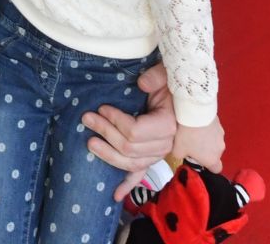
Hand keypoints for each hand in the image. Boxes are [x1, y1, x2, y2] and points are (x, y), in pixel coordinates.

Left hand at [85, 63, 177, 200]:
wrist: (183, 96)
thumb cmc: (172, 83)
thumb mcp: (166, 74)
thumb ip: (156, 76)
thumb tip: (141, 84)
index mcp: (168, 125)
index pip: (135, 131)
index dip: (115, 121)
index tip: (102, 108)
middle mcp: (166, 144)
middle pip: (129, 148)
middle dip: (105, 132)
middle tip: (87, 118)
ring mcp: (159, 154)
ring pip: (130, 164)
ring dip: (107, 155)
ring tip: (90, 142)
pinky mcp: (153, 157)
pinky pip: (140, 174)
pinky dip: (127, 185)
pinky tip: (115, 195)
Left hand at [169, 118, 224, 173]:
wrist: (194, 112)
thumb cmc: (186, 135)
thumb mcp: (177, 151)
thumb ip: (181, 156)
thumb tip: (183, 153)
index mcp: (212, 159)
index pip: (216, 169)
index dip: (208, 166)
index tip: (199, 160)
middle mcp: (220, 149)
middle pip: (214, 154)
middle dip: (205, 151)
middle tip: (192, 144)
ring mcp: (221, 135)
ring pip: (214, 141)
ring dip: (207, 139)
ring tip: (194, 131)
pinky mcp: (219, 123)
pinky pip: (213, 130)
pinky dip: (207, 128)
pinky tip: (197, 123)